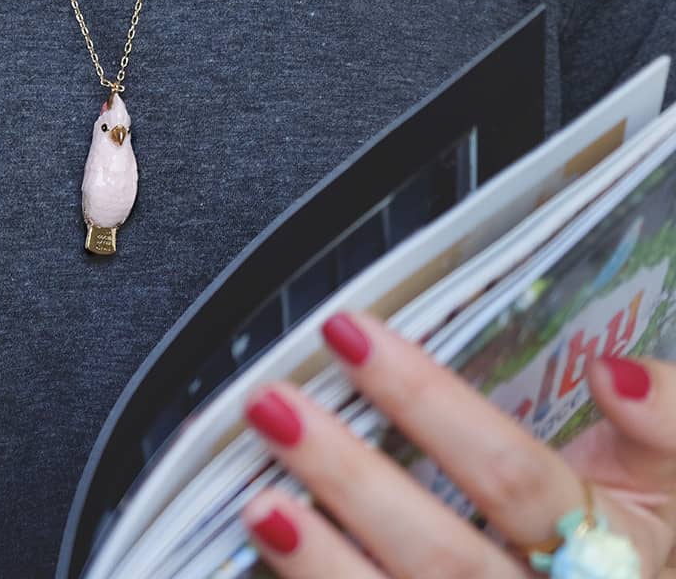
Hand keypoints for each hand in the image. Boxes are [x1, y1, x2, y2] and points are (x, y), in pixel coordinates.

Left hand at [243, 311, 675, 577]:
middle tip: (272, 406)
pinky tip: (270, 556)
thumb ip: (664, 421)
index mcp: (618, 551)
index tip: (348, 333)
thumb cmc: (642, 538)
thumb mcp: (671, 478)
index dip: (430, 404)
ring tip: (256, 501)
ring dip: (319, 561)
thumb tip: (613, 373)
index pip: (513, 476)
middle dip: (352, 479)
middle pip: (441, 555)